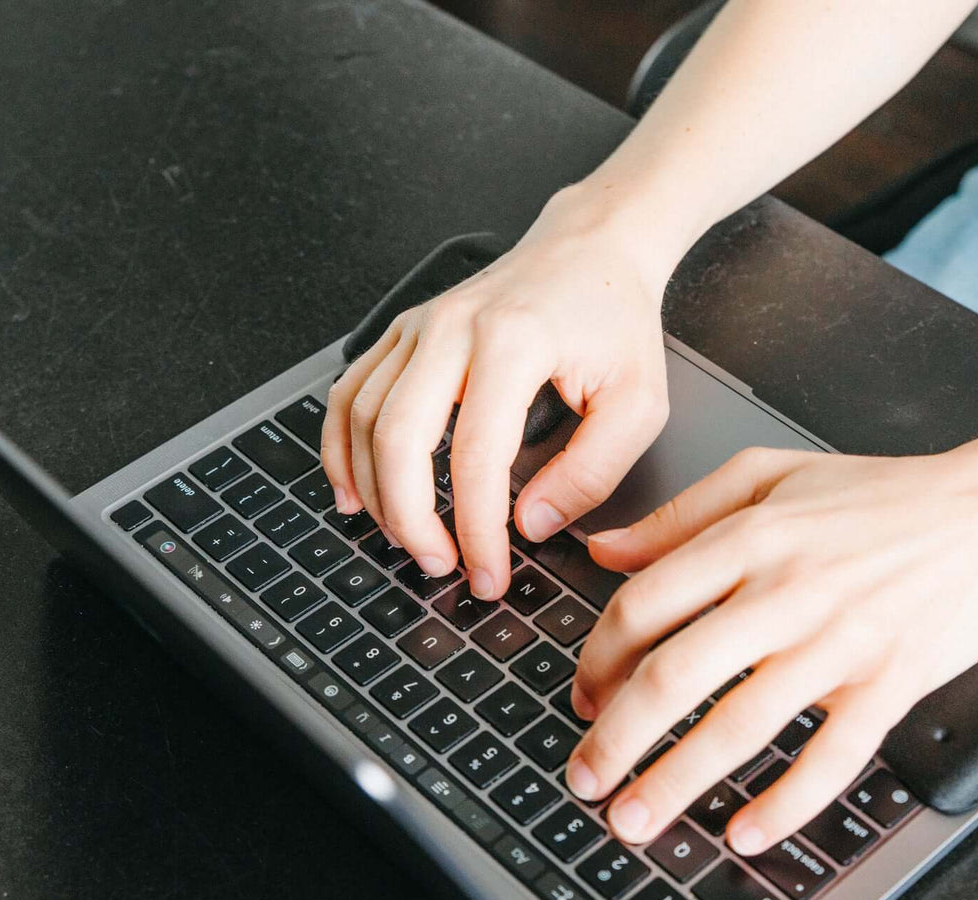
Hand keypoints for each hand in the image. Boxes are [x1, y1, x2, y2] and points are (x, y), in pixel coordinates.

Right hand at [321, 187, 672, 599]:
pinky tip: (354, 491)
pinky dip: (340, 447)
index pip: (477, 456)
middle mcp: (454, 327)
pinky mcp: (403, 330)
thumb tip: (531, 523)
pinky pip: (350, 392)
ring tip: (408, 540)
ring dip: (375, 492)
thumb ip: (592, 471)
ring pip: (363, 418)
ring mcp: (420, 325)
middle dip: (411, 518)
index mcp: (515, 341)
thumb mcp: (637, 403)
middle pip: (399, 438)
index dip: (476, 529)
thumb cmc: (615, 320)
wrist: (592, 249)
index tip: (489, 572)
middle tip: (440, 565)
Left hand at [564, 442, 977, 853]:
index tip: (582, 696)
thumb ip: (681, 515)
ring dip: (676, 782)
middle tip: (585, 778)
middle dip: (615, 739)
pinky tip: (745, 832)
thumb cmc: (882, 495)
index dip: (597, 660)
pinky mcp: (890, 684)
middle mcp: (787, 591)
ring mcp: (840, 642)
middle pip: (674, 675)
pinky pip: (830, 758)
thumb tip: (604, 551)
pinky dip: (785, 803)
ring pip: (740, 725)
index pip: (644, 605)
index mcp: (751, 537)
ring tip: (635, 820)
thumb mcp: (769, 474)